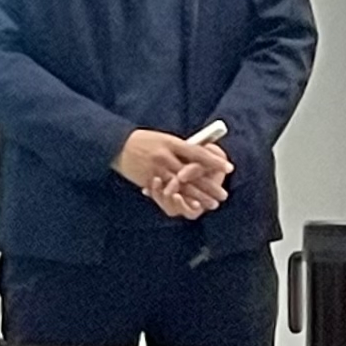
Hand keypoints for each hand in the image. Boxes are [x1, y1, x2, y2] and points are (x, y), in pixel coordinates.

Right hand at [113, 128, 232, 220]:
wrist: (116, 144)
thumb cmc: (143, 141)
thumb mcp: (163, 139)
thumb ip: (180, 149)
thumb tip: (199, 157)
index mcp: (171, 142)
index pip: (197, 153)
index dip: (214, 161)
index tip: (229, 167)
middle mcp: (165, 157)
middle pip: (193, 174)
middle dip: (209, 186)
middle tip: (223, 195)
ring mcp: (156, 170)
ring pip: (182, 187)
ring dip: (198, 197)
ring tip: (211, 204)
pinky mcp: (148, 180)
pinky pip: (167, 193)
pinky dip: (180, 200)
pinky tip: (190, 206)